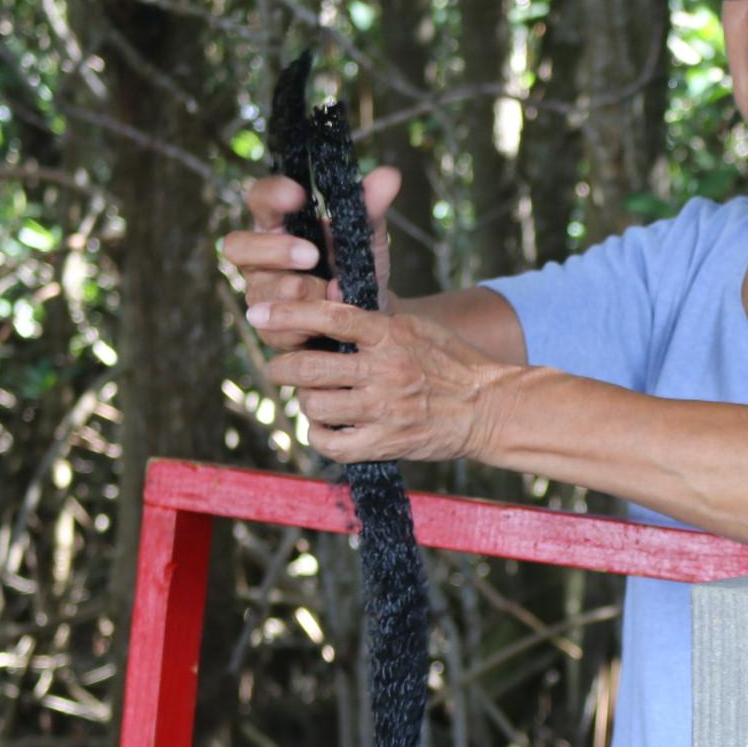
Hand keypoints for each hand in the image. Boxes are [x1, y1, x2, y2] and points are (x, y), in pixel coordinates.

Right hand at [217, 165, 401, 351]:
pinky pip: (278, 326)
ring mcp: (261, 293)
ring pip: (264, 289)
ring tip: (335, 291)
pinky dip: (308, 322)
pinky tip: (328, 321)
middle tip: (312, 255)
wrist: (368, 317)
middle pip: (237, 246)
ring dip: (302, 290)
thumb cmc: (356, 267)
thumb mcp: (365, 236)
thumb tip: (389, 175)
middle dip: (275, 249)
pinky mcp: (270, 328)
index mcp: (278, 225)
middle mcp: (260, 258)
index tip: (298, 194)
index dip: (272, 195)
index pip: (259, 200)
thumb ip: (371, 208)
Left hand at [253, 297, 518, 463]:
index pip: (330, 315)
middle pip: (310, 366)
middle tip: (279, 368)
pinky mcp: (386, 443)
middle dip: (282, 367)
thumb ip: (374, 319)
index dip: (288, 313)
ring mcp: (384, 409)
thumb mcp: (417, 327)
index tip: (258, 314)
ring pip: (315, 405)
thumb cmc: (452, 363)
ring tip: (313, 398)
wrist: (489, 408)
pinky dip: (319, 435)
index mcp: (391, 334)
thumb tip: (329, 303)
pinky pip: (332, 443)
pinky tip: (326, 427)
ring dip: (305, 401)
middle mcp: (384, 370)